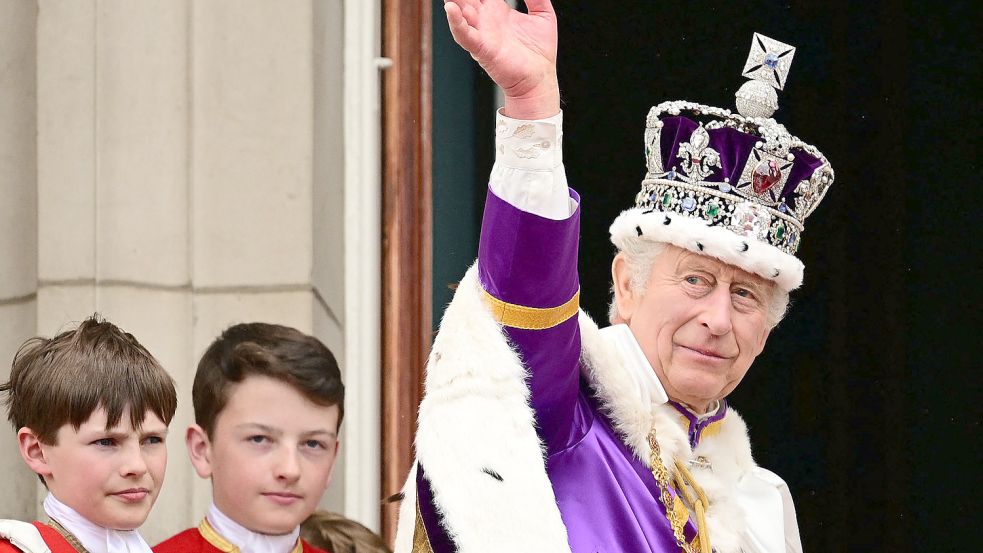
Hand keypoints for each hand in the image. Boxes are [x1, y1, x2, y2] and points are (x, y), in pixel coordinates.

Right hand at [444, 0, 559, 118]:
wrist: (540, 80)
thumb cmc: (540, 53)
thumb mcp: (543, 15)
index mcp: (497, 10)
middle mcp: (486, 19)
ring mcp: (482, 33)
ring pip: (460, 11)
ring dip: (454, 0)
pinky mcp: (482, 49)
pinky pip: (464, 35)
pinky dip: (456, 22)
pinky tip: (451, 8)